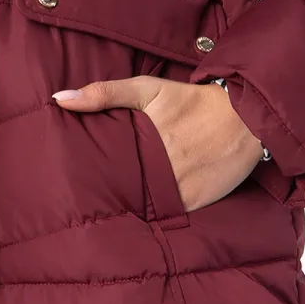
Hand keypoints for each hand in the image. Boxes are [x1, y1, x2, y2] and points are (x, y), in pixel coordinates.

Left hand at [51, 75, 266, 212]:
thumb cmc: (191, 100)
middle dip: (108, 195)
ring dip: (132, 208)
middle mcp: (160, 172)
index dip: (89, 180)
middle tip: (87, 201)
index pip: (105, 171)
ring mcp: (179, 191)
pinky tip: (146, 213)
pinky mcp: (196, 204)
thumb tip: (58, 100)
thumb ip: (103, 93)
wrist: (245, 116)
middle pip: (122, 192)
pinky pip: (169, 215)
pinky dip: (158, 214)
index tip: (72, 186)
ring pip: (144, 207)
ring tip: (113, 211)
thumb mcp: (147, 89)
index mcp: (143, 145)